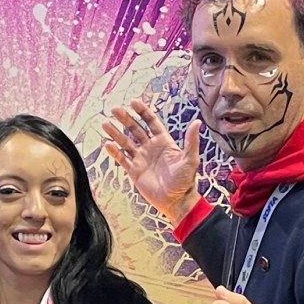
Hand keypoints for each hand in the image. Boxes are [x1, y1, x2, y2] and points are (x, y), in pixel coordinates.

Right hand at [101, 99, 201, 224]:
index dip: (142, 111)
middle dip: (125, 119)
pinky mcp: (134, 171)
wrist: (176, 201)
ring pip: (125, 142)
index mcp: (163, 141)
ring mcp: (141, 158)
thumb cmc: (185, 181)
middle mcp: (150, 147)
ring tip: (105, 124)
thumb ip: (191, 141)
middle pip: (135, 129)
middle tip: (114, 110)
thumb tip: (197, 122)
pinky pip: (122, 159)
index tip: (133, 102)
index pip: (151, 121)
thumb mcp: (190, 159)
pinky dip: (114, 152)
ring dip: (116, 133)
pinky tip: (107, 144)